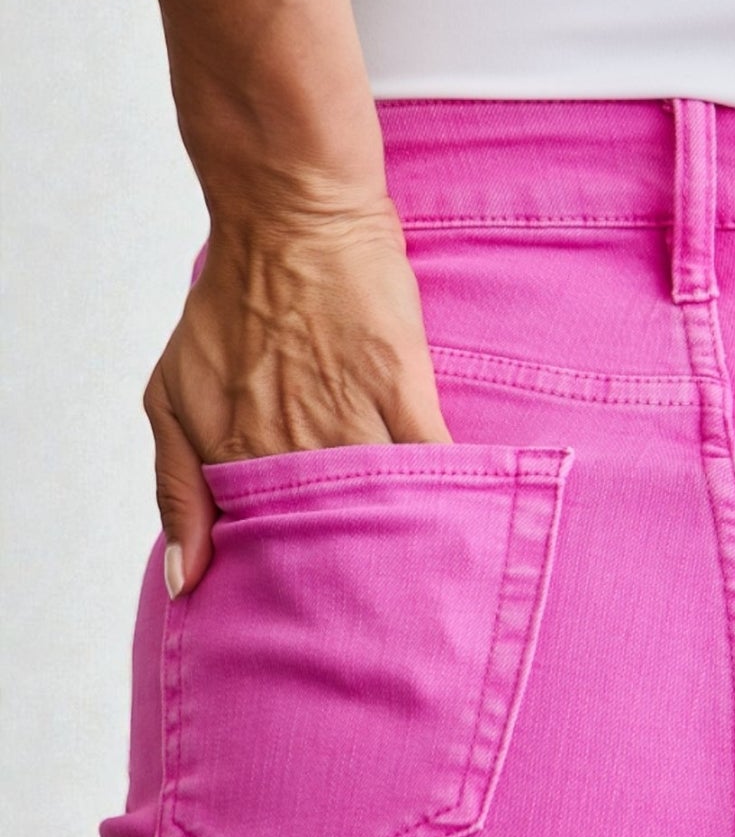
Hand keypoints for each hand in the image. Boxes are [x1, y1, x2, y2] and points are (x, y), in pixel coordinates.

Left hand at [143, 191, 451, 598]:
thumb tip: (187, 581)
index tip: (304, 617)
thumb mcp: (170, 393)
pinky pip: (432, 460)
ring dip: (398, 547)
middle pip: (326, 540)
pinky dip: (446, 495)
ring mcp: (349, 414)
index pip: (264, 548)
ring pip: (380, 509)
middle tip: (367, 620)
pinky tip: (461, 526)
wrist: (291, 216)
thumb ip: (174, 487)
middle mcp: (290, 442)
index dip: (285, 586)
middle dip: (346, 582)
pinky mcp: (401, 384)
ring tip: (418, 590)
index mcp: (235, 452)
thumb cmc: (231, 304)